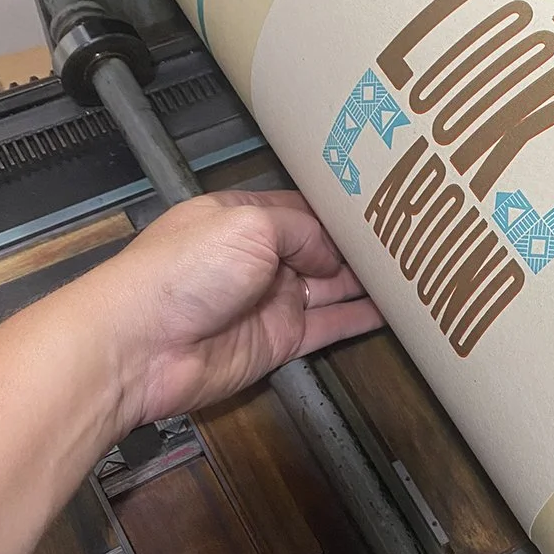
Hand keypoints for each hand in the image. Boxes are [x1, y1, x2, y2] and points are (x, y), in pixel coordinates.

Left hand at [91, 190, 382, 429]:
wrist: (141, 346)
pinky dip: (358, 319)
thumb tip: (331, 256)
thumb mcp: (247, 224)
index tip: (382, 207)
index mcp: (242, 219)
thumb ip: (300, 230)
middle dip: (358, 246)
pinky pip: (327, 327)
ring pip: (330, 288)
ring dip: (365, 281)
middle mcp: (258, 258)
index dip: (339, 210)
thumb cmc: (185, 270)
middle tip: (409, 239)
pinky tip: (394, 311)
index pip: (302, 210)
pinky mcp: (278, 342)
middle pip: (320, 249)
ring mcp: (270, 302)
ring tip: (412, 270)